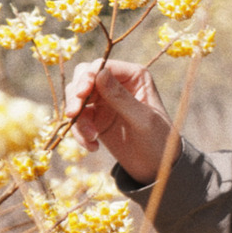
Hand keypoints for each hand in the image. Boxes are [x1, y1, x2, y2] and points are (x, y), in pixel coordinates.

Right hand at [64, 59, 177, 184]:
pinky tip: (93, 147)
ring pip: (77, 99)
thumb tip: (100, 72)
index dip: (88, 76)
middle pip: (84, 78)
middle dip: (76, 96)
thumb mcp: (142, 118)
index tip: (81, 94)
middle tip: (73, 115)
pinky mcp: (96, 118)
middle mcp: (117, 83)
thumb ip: (120, 97)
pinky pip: (78, 119)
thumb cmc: (158, 138)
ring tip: (91, 138)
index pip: (102, 66)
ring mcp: (104, 100)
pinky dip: (79, 133)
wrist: (157, 166)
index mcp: (133, 76)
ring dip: (78, 119)